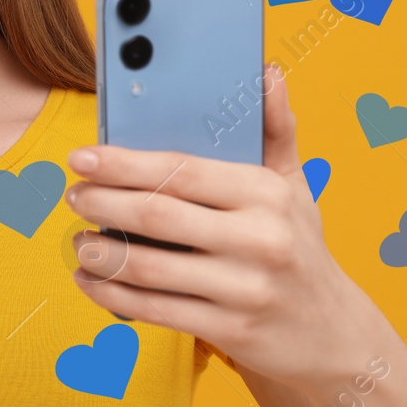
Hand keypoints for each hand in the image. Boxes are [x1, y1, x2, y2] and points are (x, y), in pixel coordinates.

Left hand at [65, 63, 388, 391]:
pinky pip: (157, 311)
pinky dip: (114, 296)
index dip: (124, 163)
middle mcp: (259, 238)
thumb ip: (276, 128)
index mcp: (266, 194)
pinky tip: (92, 282)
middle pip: (158, 216)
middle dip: (102, 203)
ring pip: (151, 269)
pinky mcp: (232, 330)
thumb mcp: (295, 185)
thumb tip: (267, 72)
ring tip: (79, 242)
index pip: (181, 171)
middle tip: (73, 196)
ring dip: (103, 254)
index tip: (82, 157)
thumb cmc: (299, 246)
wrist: (333, 333)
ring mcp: (245, 288)